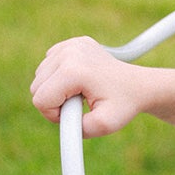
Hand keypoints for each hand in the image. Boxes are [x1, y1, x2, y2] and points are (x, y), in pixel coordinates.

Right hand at [30, 36, 148, 136]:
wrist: (138, 85)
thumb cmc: (124, 104)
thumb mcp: (105, 124)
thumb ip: (78, 131)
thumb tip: (60, 125)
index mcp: (74, 70)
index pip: (40, 100)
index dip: (54, 114)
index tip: (74, 115)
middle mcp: (69, 52)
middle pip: (36, 87)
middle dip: (54, 102)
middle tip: (80, 104)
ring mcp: (70, 44)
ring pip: (40, 77)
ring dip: (56, 90)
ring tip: (82, 92)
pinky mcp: (71, 43)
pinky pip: (48, 65)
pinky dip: (59, 77)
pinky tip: (80, 80)